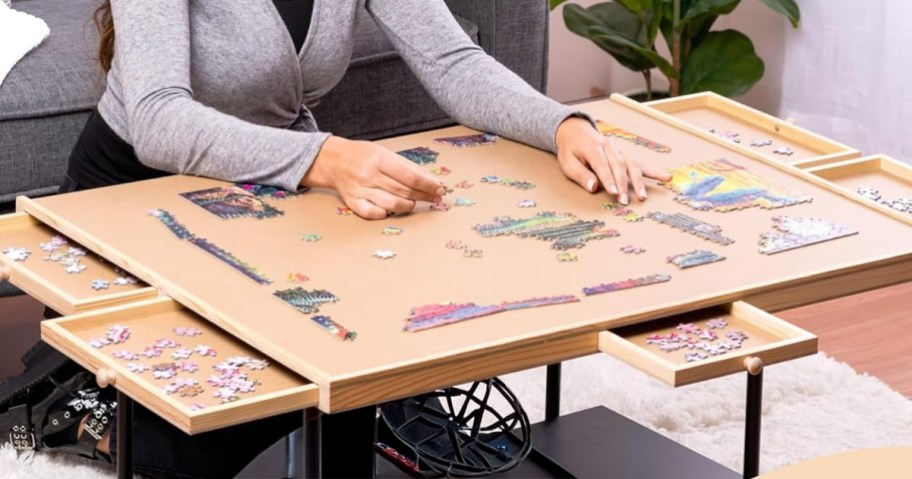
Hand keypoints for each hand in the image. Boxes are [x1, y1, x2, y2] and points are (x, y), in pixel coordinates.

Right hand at [302, 136, 444, 218]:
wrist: (334, 160)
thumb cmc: (363, 155)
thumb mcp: (385, 153)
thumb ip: (406, 166)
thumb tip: (431, 180)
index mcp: (380, 159)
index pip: (411, 176)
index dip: (428, 185)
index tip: (440, 188)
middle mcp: (370, 175)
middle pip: (404, 191)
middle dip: (424, 195)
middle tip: (436, 197)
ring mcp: (361, 190)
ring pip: (392, 204)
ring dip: (408, 205)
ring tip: (414, 202)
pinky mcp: (353, 202)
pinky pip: (372, 213)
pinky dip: (385, 213)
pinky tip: (392, 210)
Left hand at [555, 117, 671, 203]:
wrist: (576, 131)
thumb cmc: (570, 150)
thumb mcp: (568, 162)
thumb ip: (581, 174)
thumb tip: (593, 187)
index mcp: (593, 147)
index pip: (602, 165)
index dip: (608, 180)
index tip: (614, 193)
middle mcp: (609, 147)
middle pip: (619, 166)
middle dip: (623, 184)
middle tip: (625, 201)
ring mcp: (619, 150)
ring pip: (631, 165)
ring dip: (638, 182)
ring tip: (643, 197)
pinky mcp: (625, 155)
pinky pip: (639, 163)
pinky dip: (653, 171)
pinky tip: (666, 178)